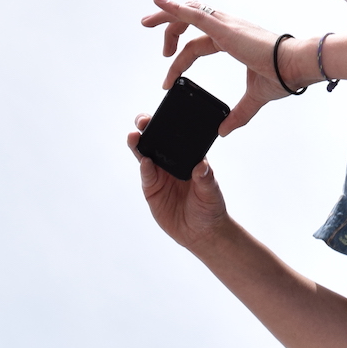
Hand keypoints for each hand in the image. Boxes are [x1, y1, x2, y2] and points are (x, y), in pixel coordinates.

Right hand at [127, 115, 232, 251]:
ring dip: (139, 145)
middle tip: (143, 120)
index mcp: (189, 157)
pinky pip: (147, 176)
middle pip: (158, 142)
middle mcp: (172, 163)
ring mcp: (160, 175)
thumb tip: (202, 165)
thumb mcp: (211, 193)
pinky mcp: (152, 190)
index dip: (170, 125)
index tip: (165, 114)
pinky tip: (144, 161)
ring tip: (134, 136)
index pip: (178, 137)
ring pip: (146, 155)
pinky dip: (144, 168)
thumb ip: (206, 179)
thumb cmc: (210, 208)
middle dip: (149, 129)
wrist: (201, 233)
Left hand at [141, 0, 300, 133]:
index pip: (198, 45)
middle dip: (169, 27)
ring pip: (189, 13)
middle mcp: (228, 27)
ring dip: (166, 15)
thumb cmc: (283, 74)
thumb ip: (238, 114)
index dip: (181, 60)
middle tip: (151, 36)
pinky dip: (175, 8)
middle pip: (191, 20)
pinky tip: (160, 4)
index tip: (169, 80)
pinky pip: (194, 14)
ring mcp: (226, 25)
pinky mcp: (224, 28)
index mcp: (234, 39)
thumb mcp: (255, 97)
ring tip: (146, 21)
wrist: (297, 65)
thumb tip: (224, 130)